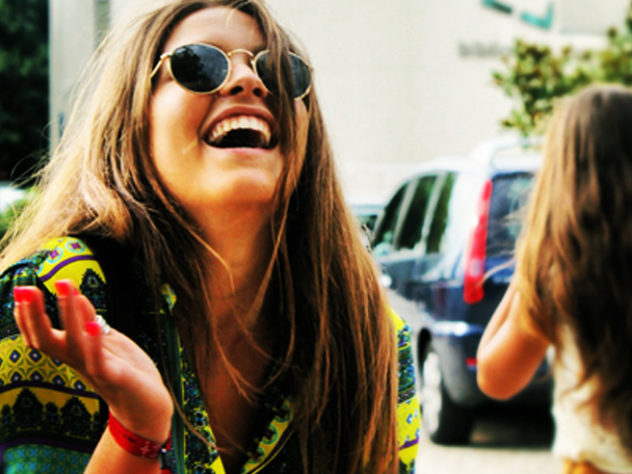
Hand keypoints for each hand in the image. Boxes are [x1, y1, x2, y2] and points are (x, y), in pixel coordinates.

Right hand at [13, 280, 172, 443]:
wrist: (146, 404)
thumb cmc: (125, 369)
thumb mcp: (106, 340)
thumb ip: (90, 322)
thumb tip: (78, 296)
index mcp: (73, 353)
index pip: (41, 337)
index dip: (27, 318)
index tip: (20, 292)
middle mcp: (77, 361)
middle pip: (46, 341)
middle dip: (33, 315)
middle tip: (23, 289)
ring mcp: (94, 369)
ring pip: (74, 344)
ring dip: (69, 313)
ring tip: (65, 285)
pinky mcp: (114, 377)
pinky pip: (99, 361)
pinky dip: (94, 343)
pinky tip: (92, 324)